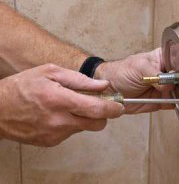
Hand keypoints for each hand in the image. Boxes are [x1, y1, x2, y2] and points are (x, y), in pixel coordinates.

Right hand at [0, 64, 123, 146]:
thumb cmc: (22, 87)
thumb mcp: (50, 72)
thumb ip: (80, 80)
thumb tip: (103, 85)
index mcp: (60, 100)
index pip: (97, 109)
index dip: (114, 109)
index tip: (120, 106)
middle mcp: (60, 121)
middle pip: (97, 124)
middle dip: (102, 115)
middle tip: (96, 104)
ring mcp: (56, 134)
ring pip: (84, 128)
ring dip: (83, 117)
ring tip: (68, 105)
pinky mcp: (51, 142)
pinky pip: (70, 133)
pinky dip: (70, 124)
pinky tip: (57, 115)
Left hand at [96, 48, 173, 113]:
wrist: (110, 90)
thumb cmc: (122, 72)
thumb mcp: (139, 67)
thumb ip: (156, 75)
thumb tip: (168, 84)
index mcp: (162, 59)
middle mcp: (166, 74)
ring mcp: (164, 88)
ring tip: (178, 93)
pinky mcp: (160, 101)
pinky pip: (172, 104)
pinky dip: (175, 104)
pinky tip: (174, 101)